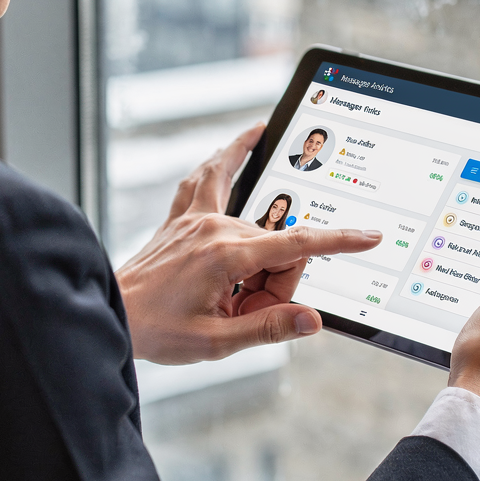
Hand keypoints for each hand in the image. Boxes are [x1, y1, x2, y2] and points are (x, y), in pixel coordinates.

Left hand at [116, 124, 381, 364]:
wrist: (109, 312)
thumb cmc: (155, 330)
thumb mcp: (216, 342)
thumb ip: (269, 327)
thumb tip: (312, 319)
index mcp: (226, 255)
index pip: (298, 245)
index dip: (339, 241)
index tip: (370, 236)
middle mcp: (214, 225)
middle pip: (277, 246)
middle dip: (274, 284)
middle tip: (240, 314)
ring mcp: (197, 215)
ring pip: (256, 222)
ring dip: (259, 254)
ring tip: (244, 279)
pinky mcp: (184, 214)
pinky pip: (209, 175)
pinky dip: (228, 156)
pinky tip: (245, 137)